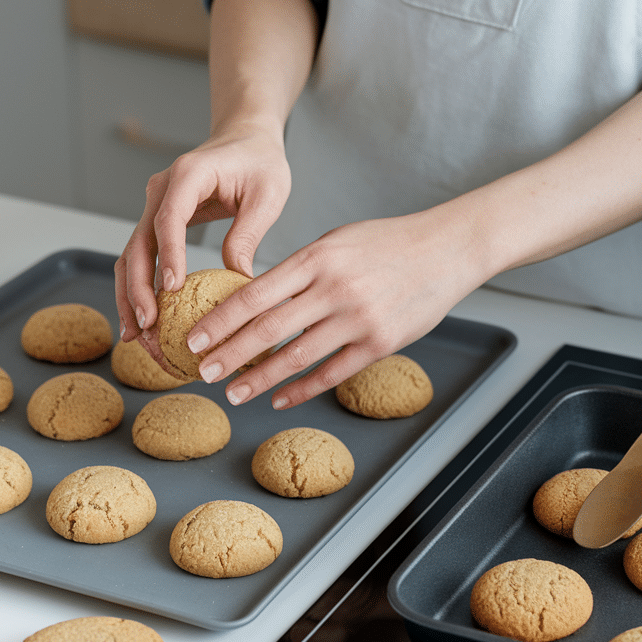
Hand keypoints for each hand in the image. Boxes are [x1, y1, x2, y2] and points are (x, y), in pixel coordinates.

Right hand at [114, 121, 291, 346]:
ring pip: (131, 254)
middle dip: (138, 287)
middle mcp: (162, 189)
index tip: (171, 290)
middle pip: (138, 242)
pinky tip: (143, 320)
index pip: (169, 218)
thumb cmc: (260, 161)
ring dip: (130, 294)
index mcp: (188, 174)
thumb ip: (248, 233)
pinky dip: (138, 287)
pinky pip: (142, 256)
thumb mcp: (267, 194)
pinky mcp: (157, 220)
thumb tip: (239, 281)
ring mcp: (154, 205)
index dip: (168, 255)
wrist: (246, 137)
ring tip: (136, 335)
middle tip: (148, 325)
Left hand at [182, 209, 491, 409]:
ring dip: (259, 379)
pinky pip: (332, 372)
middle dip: (228, 354)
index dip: (219, 321)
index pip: (254, 294)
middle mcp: (334, 289)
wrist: (447, 250)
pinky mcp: (380, 343)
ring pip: (296, 357)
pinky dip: (301, 389)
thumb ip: (298, 270)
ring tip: (232, 393)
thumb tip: (255, 300)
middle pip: (267, 329)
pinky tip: (278, 399)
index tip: (194, 338)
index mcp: (316, 259)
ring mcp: (358, 319)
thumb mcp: (336, 242)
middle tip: (200, 372)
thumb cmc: (386, 243)